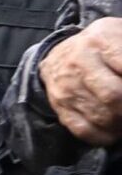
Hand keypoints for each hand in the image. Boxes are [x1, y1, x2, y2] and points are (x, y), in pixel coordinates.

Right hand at [40, 19, 121, 145]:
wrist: (59, 56)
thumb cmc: (104, 47)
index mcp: (101, 39)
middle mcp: (79, 62)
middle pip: (114, 96)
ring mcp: (67, 87)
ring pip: (103, 117)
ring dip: (121, 122)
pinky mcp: (60, 107)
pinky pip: (85, 131)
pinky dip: (106, 135)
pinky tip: (116, 128)